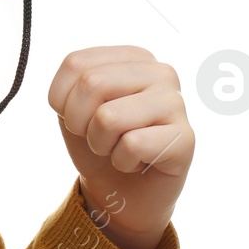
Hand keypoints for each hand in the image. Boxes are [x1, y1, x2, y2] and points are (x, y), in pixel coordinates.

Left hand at [47, 45, 193, 248]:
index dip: (62, 101)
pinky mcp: (186, 138)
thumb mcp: (73, 106)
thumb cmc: (97, 142)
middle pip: (92, 83)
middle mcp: (160, 72)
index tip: (78, 117)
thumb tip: (86, 78)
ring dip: (101, 143)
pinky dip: (122, 161)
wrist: (120, 191)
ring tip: (118, 147)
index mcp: (133, 57)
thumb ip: (76, 82)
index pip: (75, 64)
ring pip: (109, 117)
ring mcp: (177, 103)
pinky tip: (138, 162)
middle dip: (79, 122)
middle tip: (97, 137)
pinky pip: (132, 145)